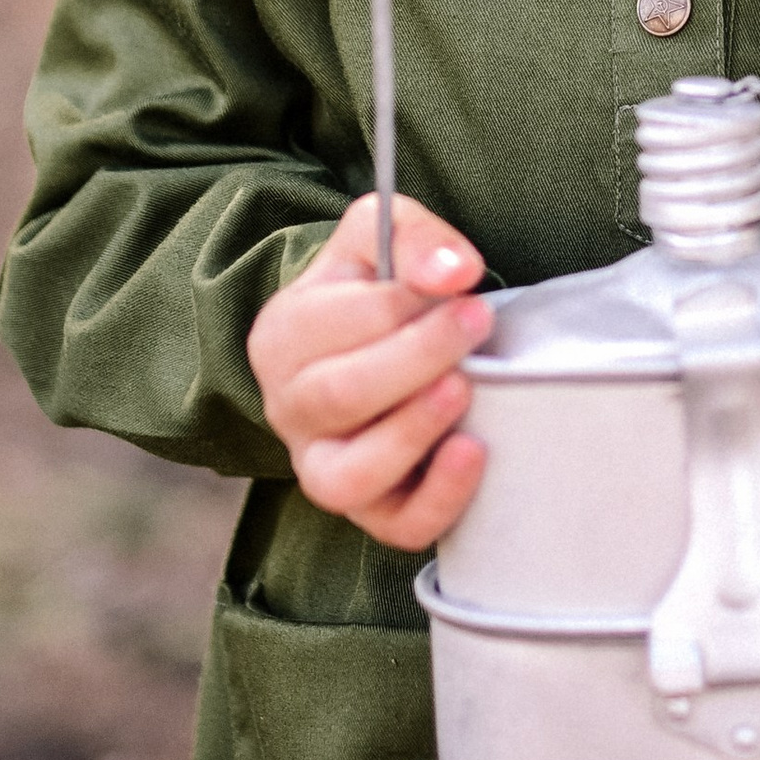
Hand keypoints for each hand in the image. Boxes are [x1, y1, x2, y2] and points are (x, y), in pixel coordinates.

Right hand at [245, 193, 491, 550]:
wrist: (368, 347)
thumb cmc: (372, 288)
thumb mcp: (379, 235)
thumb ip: (409, 235)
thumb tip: (453, 271)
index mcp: (282, 337)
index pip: (331, 323)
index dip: (401, 304)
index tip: (463, 286)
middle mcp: (289, 410)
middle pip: (337, 397)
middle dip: (416, 358)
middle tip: (476, 322)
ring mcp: (322, 467)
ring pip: (348, 476)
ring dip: (412, 431)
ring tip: (463, 387)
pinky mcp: (372, 511)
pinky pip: (396, 525)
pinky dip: (438, 498)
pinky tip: (474, 450)